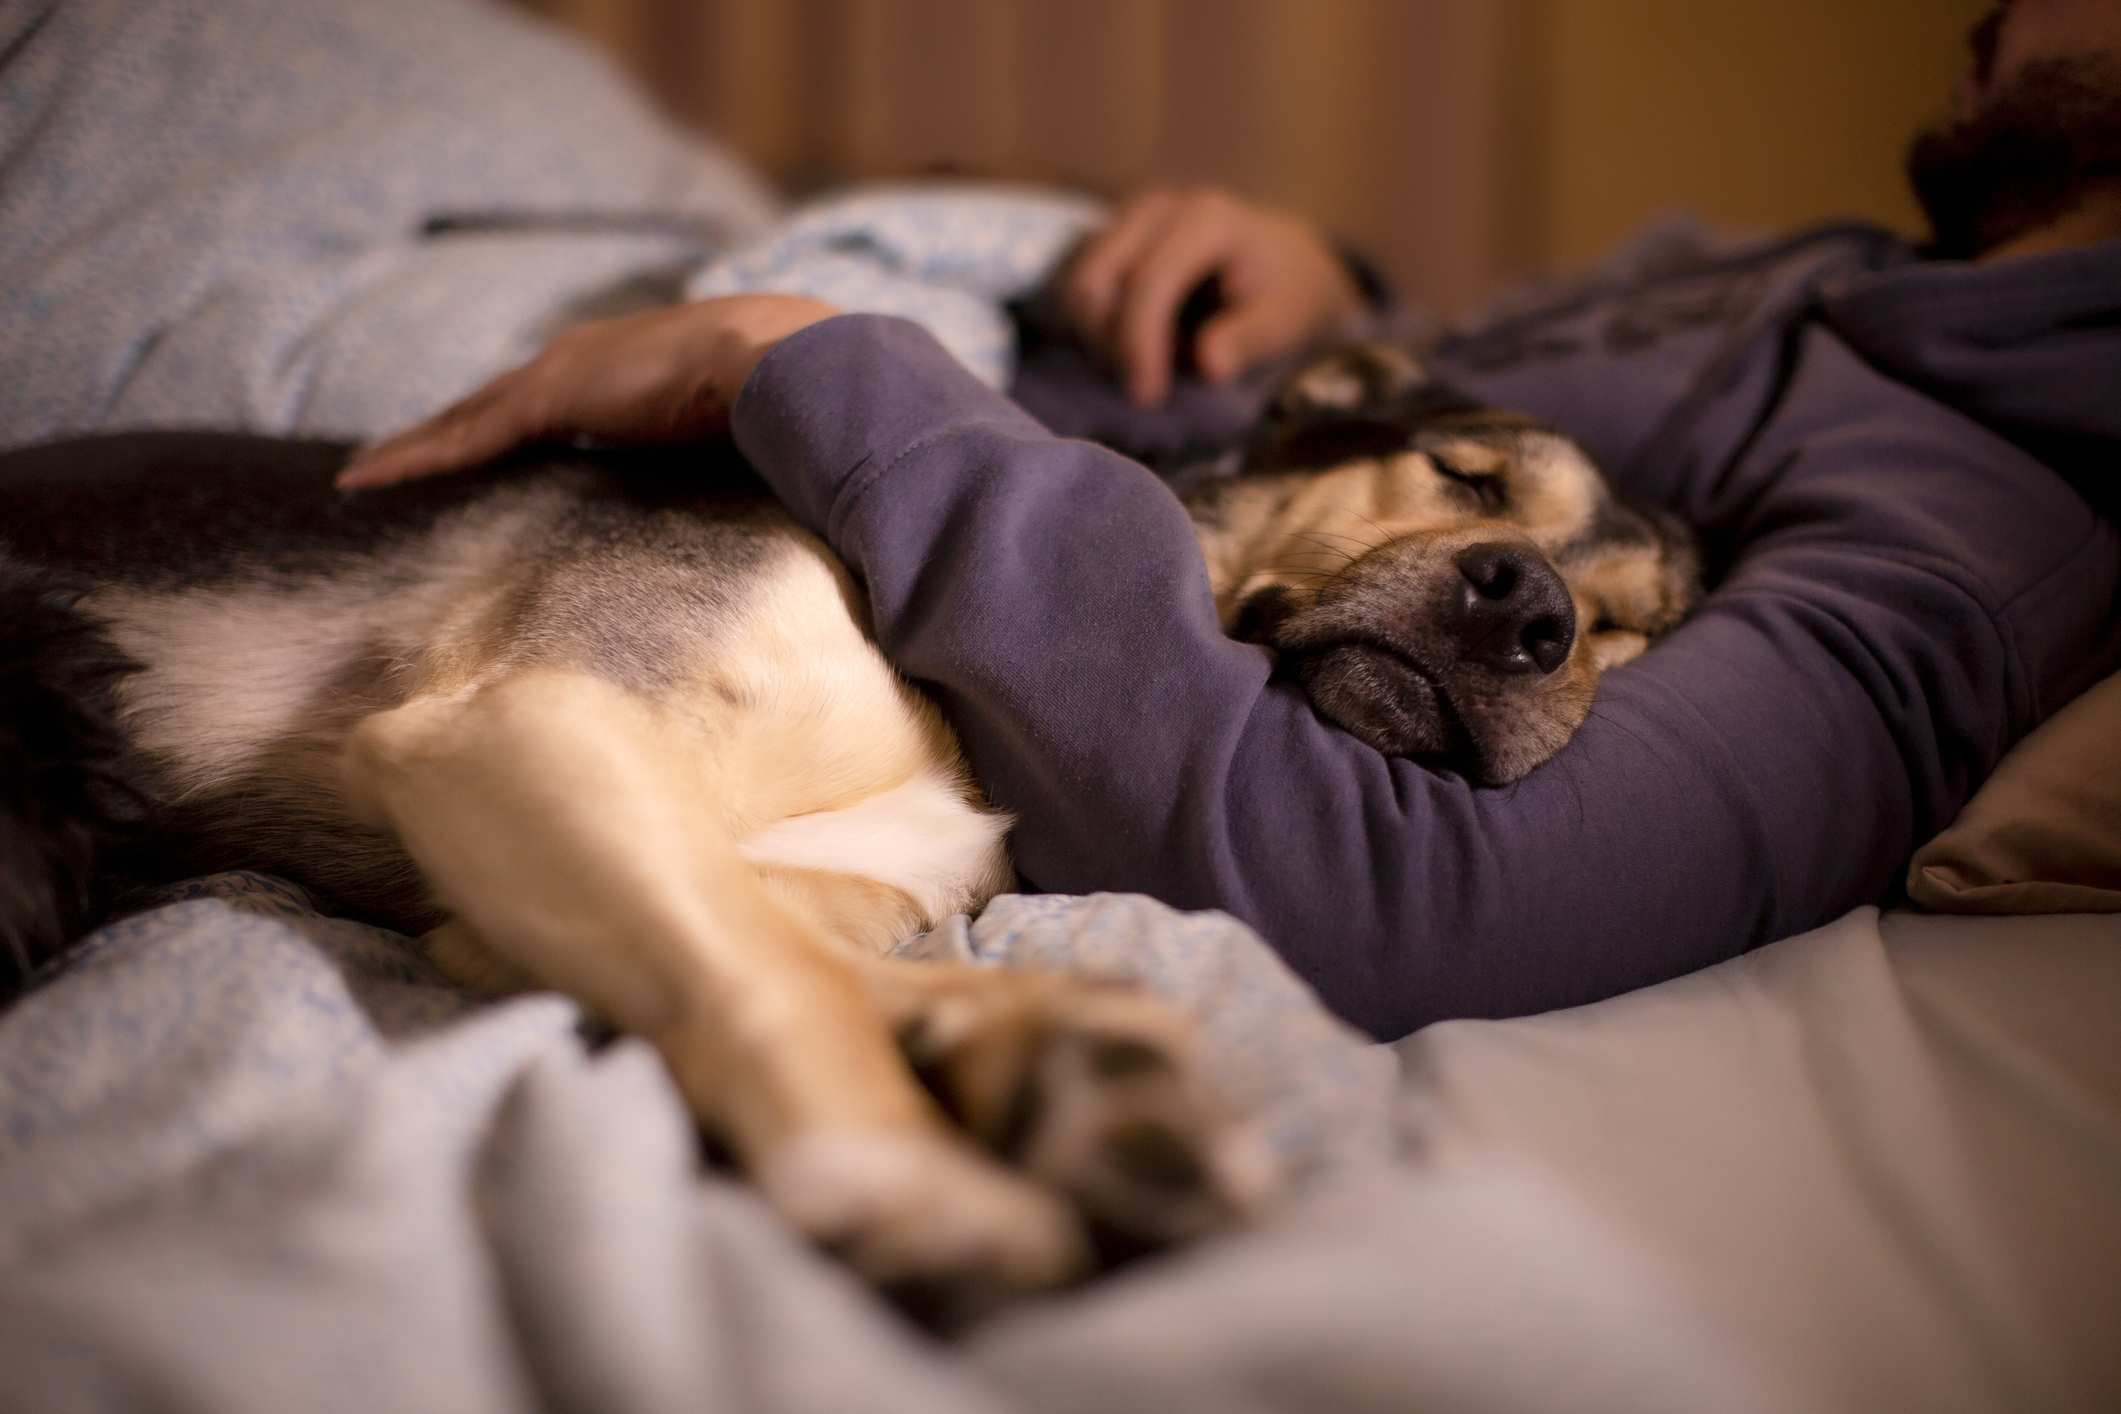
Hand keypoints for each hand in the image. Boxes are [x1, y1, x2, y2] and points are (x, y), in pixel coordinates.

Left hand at [336, 295, 839, 488]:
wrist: (788, 363)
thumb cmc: (787, 402)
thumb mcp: (747, 434)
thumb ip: (733, 457)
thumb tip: (764, 504)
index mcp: (631, 367)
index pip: (552, 402)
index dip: (510, 423)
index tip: (482, 446)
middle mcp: (586, 360)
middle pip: (494, 405)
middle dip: (447, 430)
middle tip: (396, 459)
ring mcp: (564, 375)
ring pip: (467, 418)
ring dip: (417, 446)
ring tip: (364, 474)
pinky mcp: (551, 397)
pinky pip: (466, 437)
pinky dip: (415, 457)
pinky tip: (368, 478)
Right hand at [1055, 186, 1366, 407]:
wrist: (1286, 263)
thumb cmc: (1289, 294)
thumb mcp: (1287, 321)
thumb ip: (1250, 340)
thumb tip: (1209, 363)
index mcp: (1207, 220)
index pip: (1150, 282)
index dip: (1139, 344)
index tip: (1148, 396)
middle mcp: (1159, 208)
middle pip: (1097, 281)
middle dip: (1111, 345)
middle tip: (1145, 389)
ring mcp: (1130, 218)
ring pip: (1079, 287)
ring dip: (1099, 340)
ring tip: (1143, 368)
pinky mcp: (1113, 238)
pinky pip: (1079, 291)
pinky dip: (1095, 330)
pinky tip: (1133, 350)